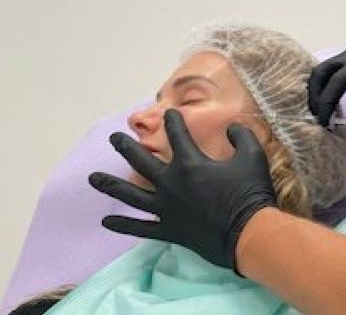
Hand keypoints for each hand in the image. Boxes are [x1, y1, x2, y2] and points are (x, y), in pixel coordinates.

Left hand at [88, 109, 275, 274]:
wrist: (248, 233)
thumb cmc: (250, 193)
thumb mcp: (252, 157)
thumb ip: (242, 137)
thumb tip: (233, 127)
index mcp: (190, 163)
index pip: (177, 135)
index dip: (172, 121)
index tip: (168, 113)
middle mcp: (170, 183)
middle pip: (141, 160)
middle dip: (126, 146)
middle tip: (114, 138)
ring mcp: (165, 208)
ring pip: (130, 194)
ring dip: (110, 184)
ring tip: (93, 178)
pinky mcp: (168, 229)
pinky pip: (140, 227)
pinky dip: (122, 225)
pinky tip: (106, 221)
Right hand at [308, 30, 345, 137]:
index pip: (338, 80)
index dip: (327, 101)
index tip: (325, 122)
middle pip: (321, 73)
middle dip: (315, 97)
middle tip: (319, 119)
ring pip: (320, 71)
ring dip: (316, 91)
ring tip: (321, 113)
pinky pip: (326, 71)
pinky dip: (321, 86)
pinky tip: (327, 102)